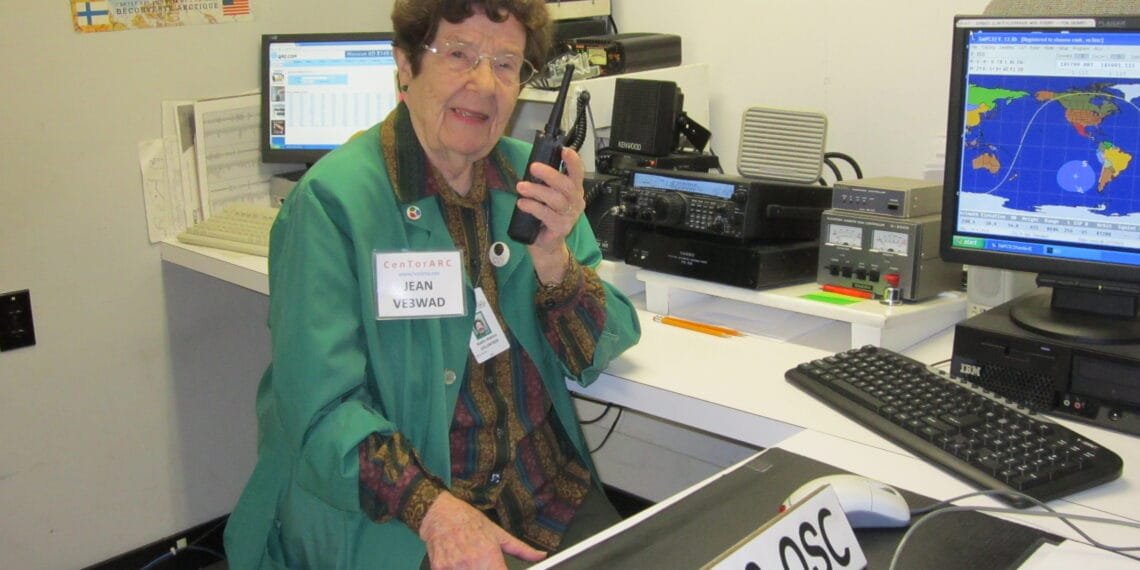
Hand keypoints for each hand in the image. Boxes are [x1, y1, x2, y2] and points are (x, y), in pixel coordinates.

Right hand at [419, 492, 546, 568]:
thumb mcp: (498, 533)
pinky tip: (459, 564)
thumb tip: (541, 556)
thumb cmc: (470, 521)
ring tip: (470, 562)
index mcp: (490, 557)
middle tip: (485, 564)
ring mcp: (454, 568)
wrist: (440, 514)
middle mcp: (472, 564)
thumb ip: (521, 549)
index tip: (501, 569)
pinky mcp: (439, 569)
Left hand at [515, 147, 585, 283]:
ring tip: (521, 187)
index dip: (573, 162)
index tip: (564, 151)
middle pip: (566, 185)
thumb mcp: (547, 196)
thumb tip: (534, 165)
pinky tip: (522, 203)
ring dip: (537, 191)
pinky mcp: (561, 228)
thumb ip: (545, 182)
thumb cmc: (545, 216)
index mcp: (574, 191)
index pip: (577, 173)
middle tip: (533, 167)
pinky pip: (547, 215)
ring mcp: (569, 217)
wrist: (546, 244)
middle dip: (550, 174)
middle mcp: (575, 202)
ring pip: (556, 200)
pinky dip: (533, 207)